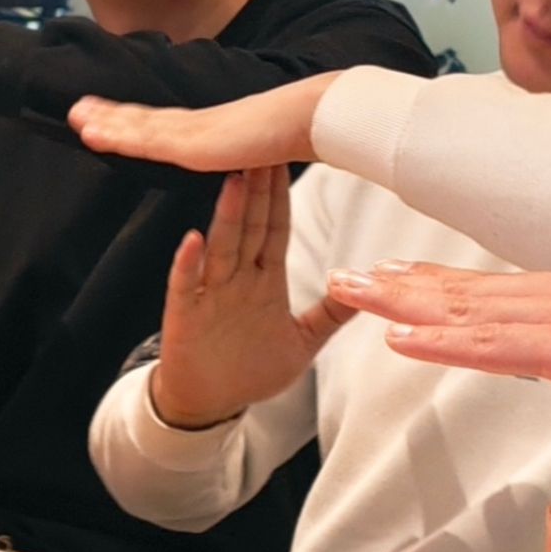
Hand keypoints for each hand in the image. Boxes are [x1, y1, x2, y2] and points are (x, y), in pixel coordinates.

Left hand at [68, 74, 336, 173]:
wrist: (315, 118)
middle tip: (78, 108)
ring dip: (105, 120)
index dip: (138, 118)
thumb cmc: (302, 133)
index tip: (113, 114)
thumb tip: (258, 161)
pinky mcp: (193, 142)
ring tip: (74, 115)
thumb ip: (255, 157)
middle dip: (111, 114)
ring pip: (139, 125)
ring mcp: (193, 130)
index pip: (167, 123)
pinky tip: (90, 133)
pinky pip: (144, 140)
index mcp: (214, 128)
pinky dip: (115, 135)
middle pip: (146, 119)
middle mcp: (198, 124)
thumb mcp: (269, 149)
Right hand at [148, 166, 346, 430]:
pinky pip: (185, 285)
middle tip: (262, 148)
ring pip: (221, 248)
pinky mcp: (184, 315)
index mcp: (264, 280)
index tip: (289, 158)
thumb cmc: (250, 370)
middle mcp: (236, 279)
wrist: (208, 403)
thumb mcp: (302, 341)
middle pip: (250, 228)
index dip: (282, 197)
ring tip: (235, 182)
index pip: (275, 230)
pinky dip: (188, 264)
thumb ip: (330, 314)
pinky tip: (192, 240)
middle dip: (257, 191)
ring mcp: (208, 294)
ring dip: (227, 216)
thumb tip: (366, 290)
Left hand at [337, 239, 550, 393]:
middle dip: (402, 286)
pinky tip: (396, 338)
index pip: (501, 287)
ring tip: (347, 292)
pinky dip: (440, 342)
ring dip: (401, 304)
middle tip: (345, 275)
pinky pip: (492, 348)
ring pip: (465, 310)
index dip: (446, 282)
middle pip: (466, 291)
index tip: (401, 274)